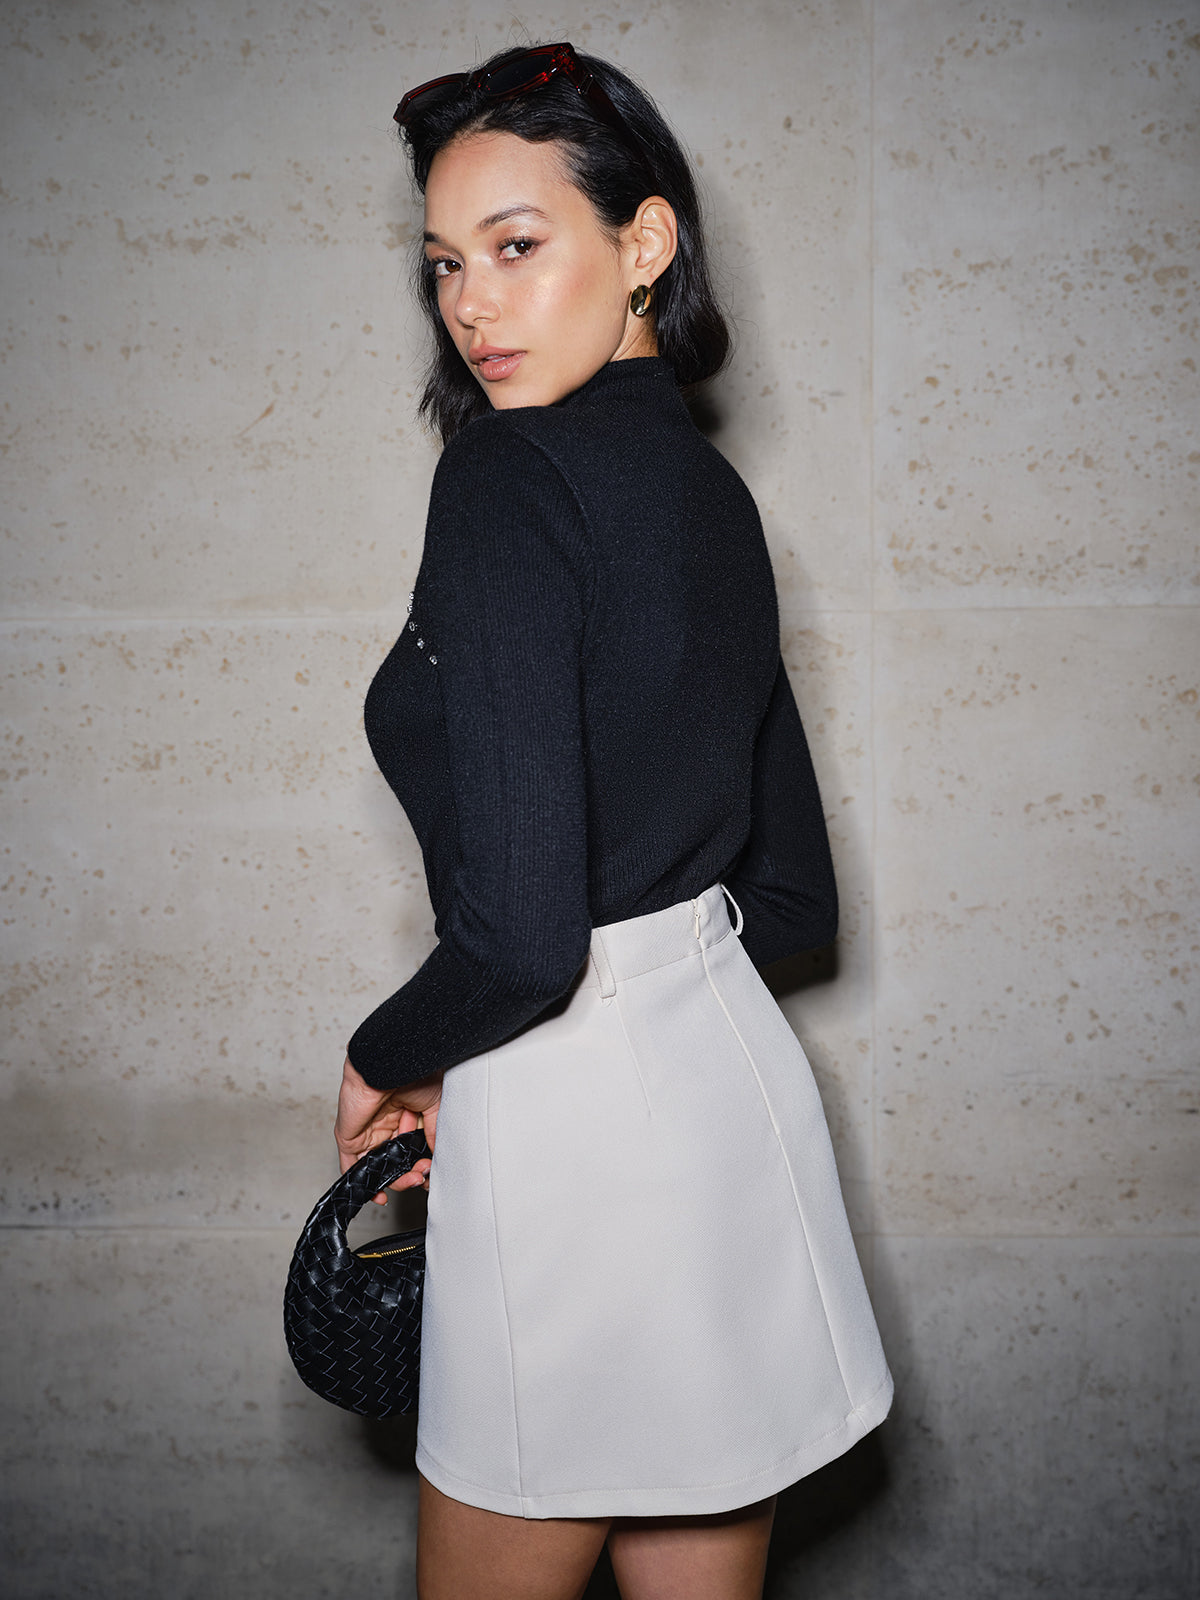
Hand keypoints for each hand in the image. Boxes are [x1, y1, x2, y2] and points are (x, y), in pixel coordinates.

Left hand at [334, 1054, 441, 1204]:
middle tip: (422, 1175)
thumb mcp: (433, 1105)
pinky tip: (380, 1191)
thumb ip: (434, 1132)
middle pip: (395, 1160)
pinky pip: (352, 1165)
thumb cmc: (411, 1071)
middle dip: (411, 1172)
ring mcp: (366, 1130)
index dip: (420, 1163)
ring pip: (379, 1166)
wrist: (390, 1063)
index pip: (410, 1148)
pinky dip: (365, 1181)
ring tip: (411, 1180)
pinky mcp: (349, 1136)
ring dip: (395, 1179)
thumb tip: (437, 1155)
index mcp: (404, 1113)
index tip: (430, 1173)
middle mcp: (385, 1122)